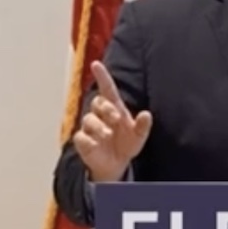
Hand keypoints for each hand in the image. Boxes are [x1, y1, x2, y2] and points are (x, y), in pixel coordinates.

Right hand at [72, 61, 152, 182]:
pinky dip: (88, 140)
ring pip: (88, 119)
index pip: (107, 89)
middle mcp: (100, 115)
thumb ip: (143, 126)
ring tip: (108, 135)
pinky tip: (95, 144)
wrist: (116, 164)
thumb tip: (147, 114)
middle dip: (106, 108)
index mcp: (114, 109)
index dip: (102, 76)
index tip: (96, 64)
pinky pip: (80, 136)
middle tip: (116, 118)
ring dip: (99, 126)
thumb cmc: (126, 144)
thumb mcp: (138, 136)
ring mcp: (90, 127)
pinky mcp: (82, 140)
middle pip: (98, 102)